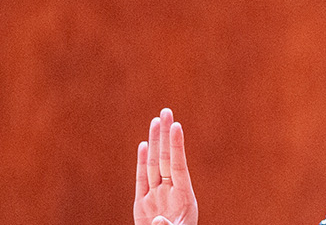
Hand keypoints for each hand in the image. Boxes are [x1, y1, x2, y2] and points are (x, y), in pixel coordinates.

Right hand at [134, 108, 197, 224]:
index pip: (179, 166)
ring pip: (154, 165)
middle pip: (167, 159)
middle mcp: (170, 193)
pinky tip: (145, 145)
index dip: (177, 146)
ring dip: (155, 143)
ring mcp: (156, 196)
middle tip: (166, 111)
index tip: (177, 125)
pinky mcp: (142, 203)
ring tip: (156, 121)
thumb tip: (158, 217)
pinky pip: (142, 179)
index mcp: (184, 198)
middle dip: (166, 136)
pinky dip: (142, 162)